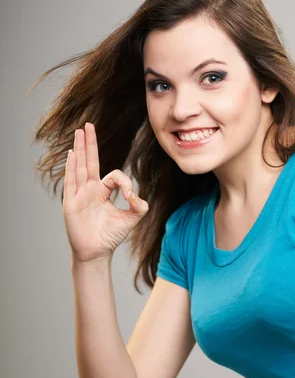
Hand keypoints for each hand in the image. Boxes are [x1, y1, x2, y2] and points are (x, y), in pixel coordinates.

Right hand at [62, 122, 147, 262]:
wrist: (97, 252)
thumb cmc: (111, 236)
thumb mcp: (131, 219)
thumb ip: (139, 206)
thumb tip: (136, 195)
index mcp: (103, 191)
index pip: (113, 176)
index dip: (124, 183)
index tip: (130, 198)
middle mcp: (90, 190)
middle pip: (90, 161)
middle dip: (90, 143)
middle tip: (88, 125)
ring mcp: (79, 194)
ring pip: (79, 167)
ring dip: (80, 149)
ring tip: (79, 132)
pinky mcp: (71, 203)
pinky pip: (71, 182)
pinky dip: (72, 168)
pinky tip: (72, 154)